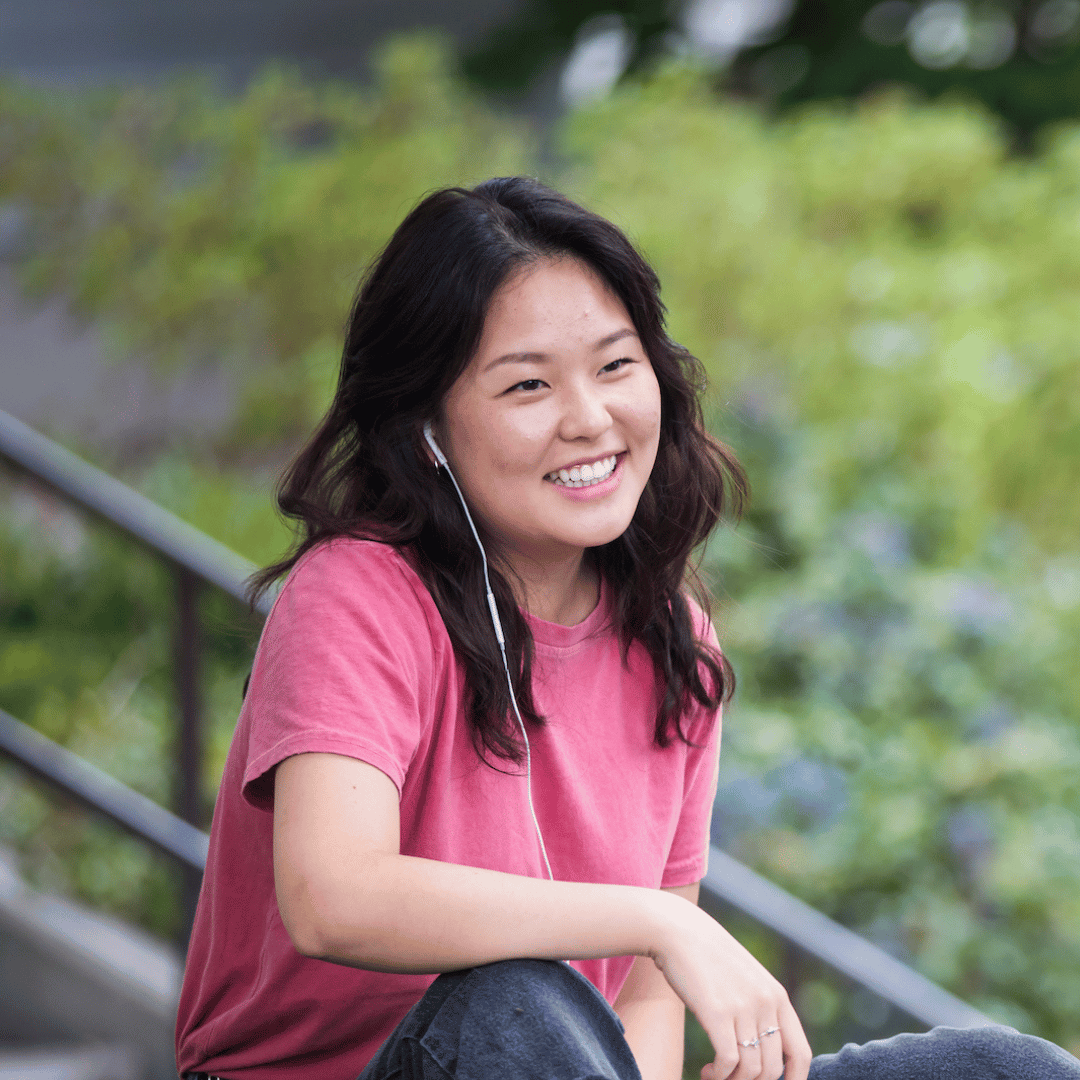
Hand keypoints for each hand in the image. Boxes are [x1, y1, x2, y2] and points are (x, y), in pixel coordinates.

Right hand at [648, 893, 812, 1079]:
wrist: (678, 931)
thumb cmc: (708, 958)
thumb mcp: (746, 978)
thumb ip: (760, 1006)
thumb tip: (766, 1048)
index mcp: (777, 995)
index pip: (801, 1053)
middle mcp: (765, 1002)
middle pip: (773, 1069)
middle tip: (732, 1079)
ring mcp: (742, 1007)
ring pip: (751, 1070)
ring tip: (715, 1075)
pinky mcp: (716, 1012)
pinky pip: (728, 1061)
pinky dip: (719, 1075)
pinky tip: (708, 1071)